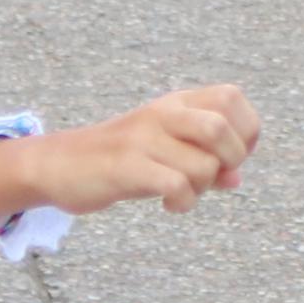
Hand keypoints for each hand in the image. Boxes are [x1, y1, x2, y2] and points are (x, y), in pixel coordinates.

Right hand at [0, 82, 262, 218]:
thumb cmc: (121, 160)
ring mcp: (143, 138)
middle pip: (221, 125)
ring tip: (183, 193)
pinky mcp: (126, 166)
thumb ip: (204, 160)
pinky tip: (169, 205)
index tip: (231, 157)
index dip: (246, 130)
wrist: (58, 164)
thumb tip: (237, 178)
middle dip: (232, 159)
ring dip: (203, 188)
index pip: (232, 97)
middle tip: (215, 177)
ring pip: (203, 164)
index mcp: (175, 102)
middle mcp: (162, 113)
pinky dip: (183, 201)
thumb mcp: (166, 152)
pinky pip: (175, 183)